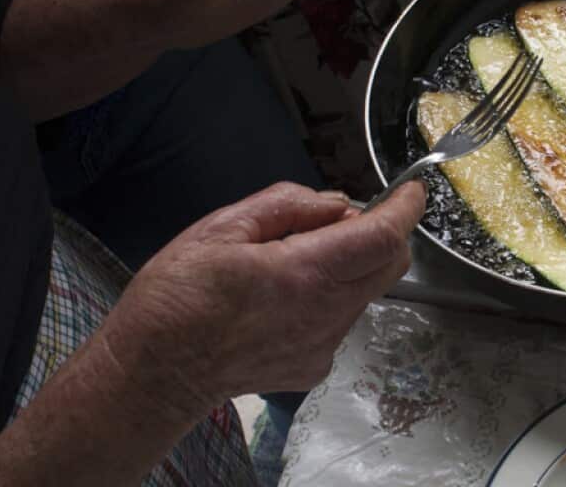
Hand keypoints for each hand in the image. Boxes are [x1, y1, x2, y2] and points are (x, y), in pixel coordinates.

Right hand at [97, 180, 425, 416]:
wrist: (153, 375)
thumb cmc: (176, 298)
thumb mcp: (221, 228)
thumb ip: (288, 206)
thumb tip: (337, 204)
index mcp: (304, 274)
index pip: (382, 237)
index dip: (405, 208)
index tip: (412, 190)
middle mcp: (325, 314)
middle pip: (390, 265)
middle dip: (381, 234)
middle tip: (333, 222)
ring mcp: (323, 345)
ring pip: (367, 291)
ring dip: (351, 267)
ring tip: (290, 263)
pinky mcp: (314, 366)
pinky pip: (342, 320)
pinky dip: (330, 298)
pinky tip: (280, 300)